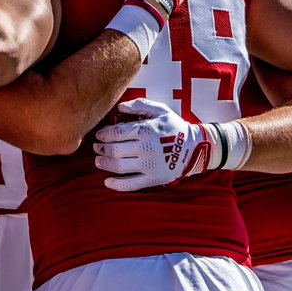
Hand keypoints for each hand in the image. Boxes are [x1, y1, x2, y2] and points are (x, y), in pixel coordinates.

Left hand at [93, 98, 212, 190]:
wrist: (195, 147)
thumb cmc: (173, 127)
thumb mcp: (160, 110)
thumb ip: (140, 105)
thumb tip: (119, 107)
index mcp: (147, 130)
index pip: (117, 133)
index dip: (103, 135)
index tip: (98, 136)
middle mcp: (147, 148)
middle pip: (114, 150)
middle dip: (101, 149)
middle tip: (96, 147)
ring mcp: (150, 165)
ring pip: (118, 167)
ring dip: (104, 164)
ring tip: (98, 160)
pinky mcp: (154, 179)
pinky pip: (130, 185)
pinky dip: (116, 184)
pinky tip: (107, 181)